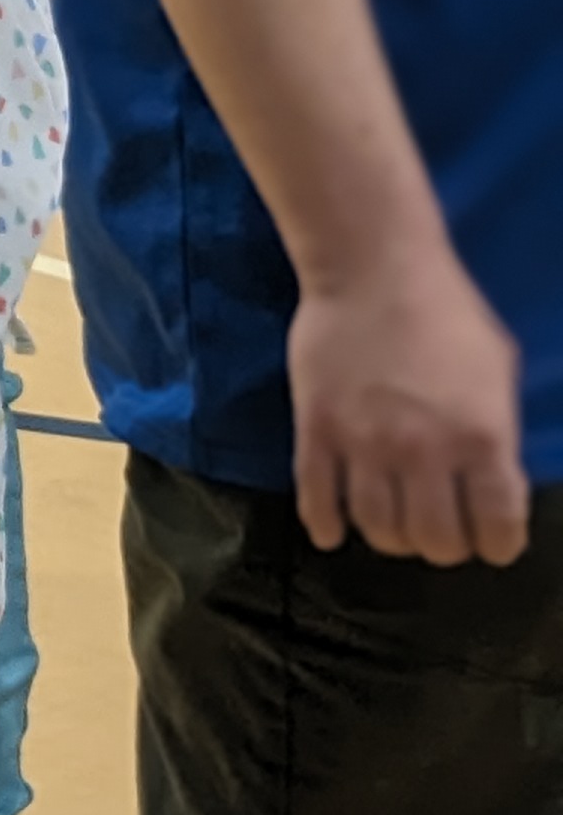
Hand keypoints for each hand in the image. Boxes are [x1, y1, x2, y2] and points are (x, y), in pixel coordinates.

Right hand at [286, 244, 531, 564]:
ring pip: (378, 528)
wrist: (371, 268)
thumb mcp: (498, 372)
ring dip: (390, 537)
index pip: (497, 531)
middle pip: (434, 541)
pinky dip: (324, 525)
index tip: (489, 538)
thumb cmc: (446, 313)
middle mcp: (424, 451)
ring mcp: (364, 443)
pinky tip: (331, 532)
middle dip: (441, 545)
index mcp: (481, 438)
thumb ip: (497, 433)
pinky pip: (316, 499)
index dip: (497, 544)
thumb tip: (488, 481)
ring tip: (393, 521)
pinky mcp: (316, 429)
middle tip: (438, 527)